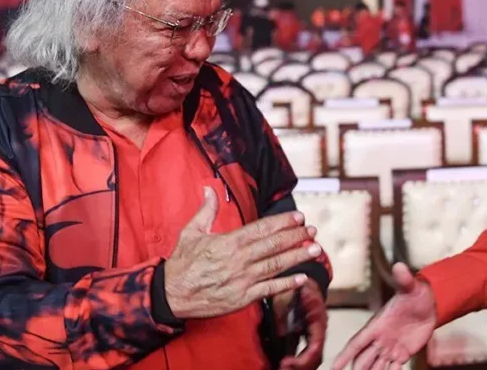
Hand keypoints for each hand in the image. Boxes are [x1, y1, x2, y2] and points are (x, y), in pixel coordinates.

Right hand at [164, 187, 321, 318]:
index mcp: (229, 242)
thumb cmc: (182, 263)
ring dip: (297, 257)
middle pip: (274, 246)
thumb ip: (205, 210)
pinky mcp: (242, 298)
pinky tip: (302, 278)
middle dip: (296, 237)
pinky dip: (286, 284)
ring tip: (315, 250)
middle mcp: (239, 260)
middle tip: (313, 230)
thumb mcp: (191, 232)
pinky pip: (269, 290)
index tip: (299, 217)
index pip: (262, 229)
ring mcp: (242, 280)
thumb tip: (210, 188)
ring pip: (276, 266)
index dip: (283, 222)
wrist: (171, 295)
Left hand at [274, 280, 326, 369]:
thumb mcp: (286, 298)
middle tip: (282, 368)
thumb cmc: (297, 286)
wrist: (304, 281)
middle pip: (316, 357)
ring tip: (283, 367)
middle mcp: (320, 329)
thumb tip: (280, 335)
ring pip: (314, 358)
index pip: (315, 346)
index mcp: (318, 319)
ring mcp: (316, 333)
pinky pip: (309, 353)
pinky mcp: (310, 336)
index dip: (302, 359)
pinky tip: (286, 363)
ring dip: (300, 366)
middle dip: (300, 367)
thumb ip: (284, 315)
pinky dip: (299, 362)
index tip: (285, 362)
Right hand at [333, 263, 435, 369]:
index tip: (334, 367)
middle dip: (357, 369)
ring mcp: (390, 347)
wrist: (431, 303)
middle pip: (364, 359)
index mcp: (377, 324)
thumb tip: (399, 265)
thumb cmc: (417, 293)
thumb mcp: (411, 287)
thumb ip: (404, 279)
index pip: (358, 342)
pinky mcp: (402, 354)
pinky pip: (393, 369)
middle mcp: (381, 338)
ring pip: (376, 366)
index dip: (346, 354)